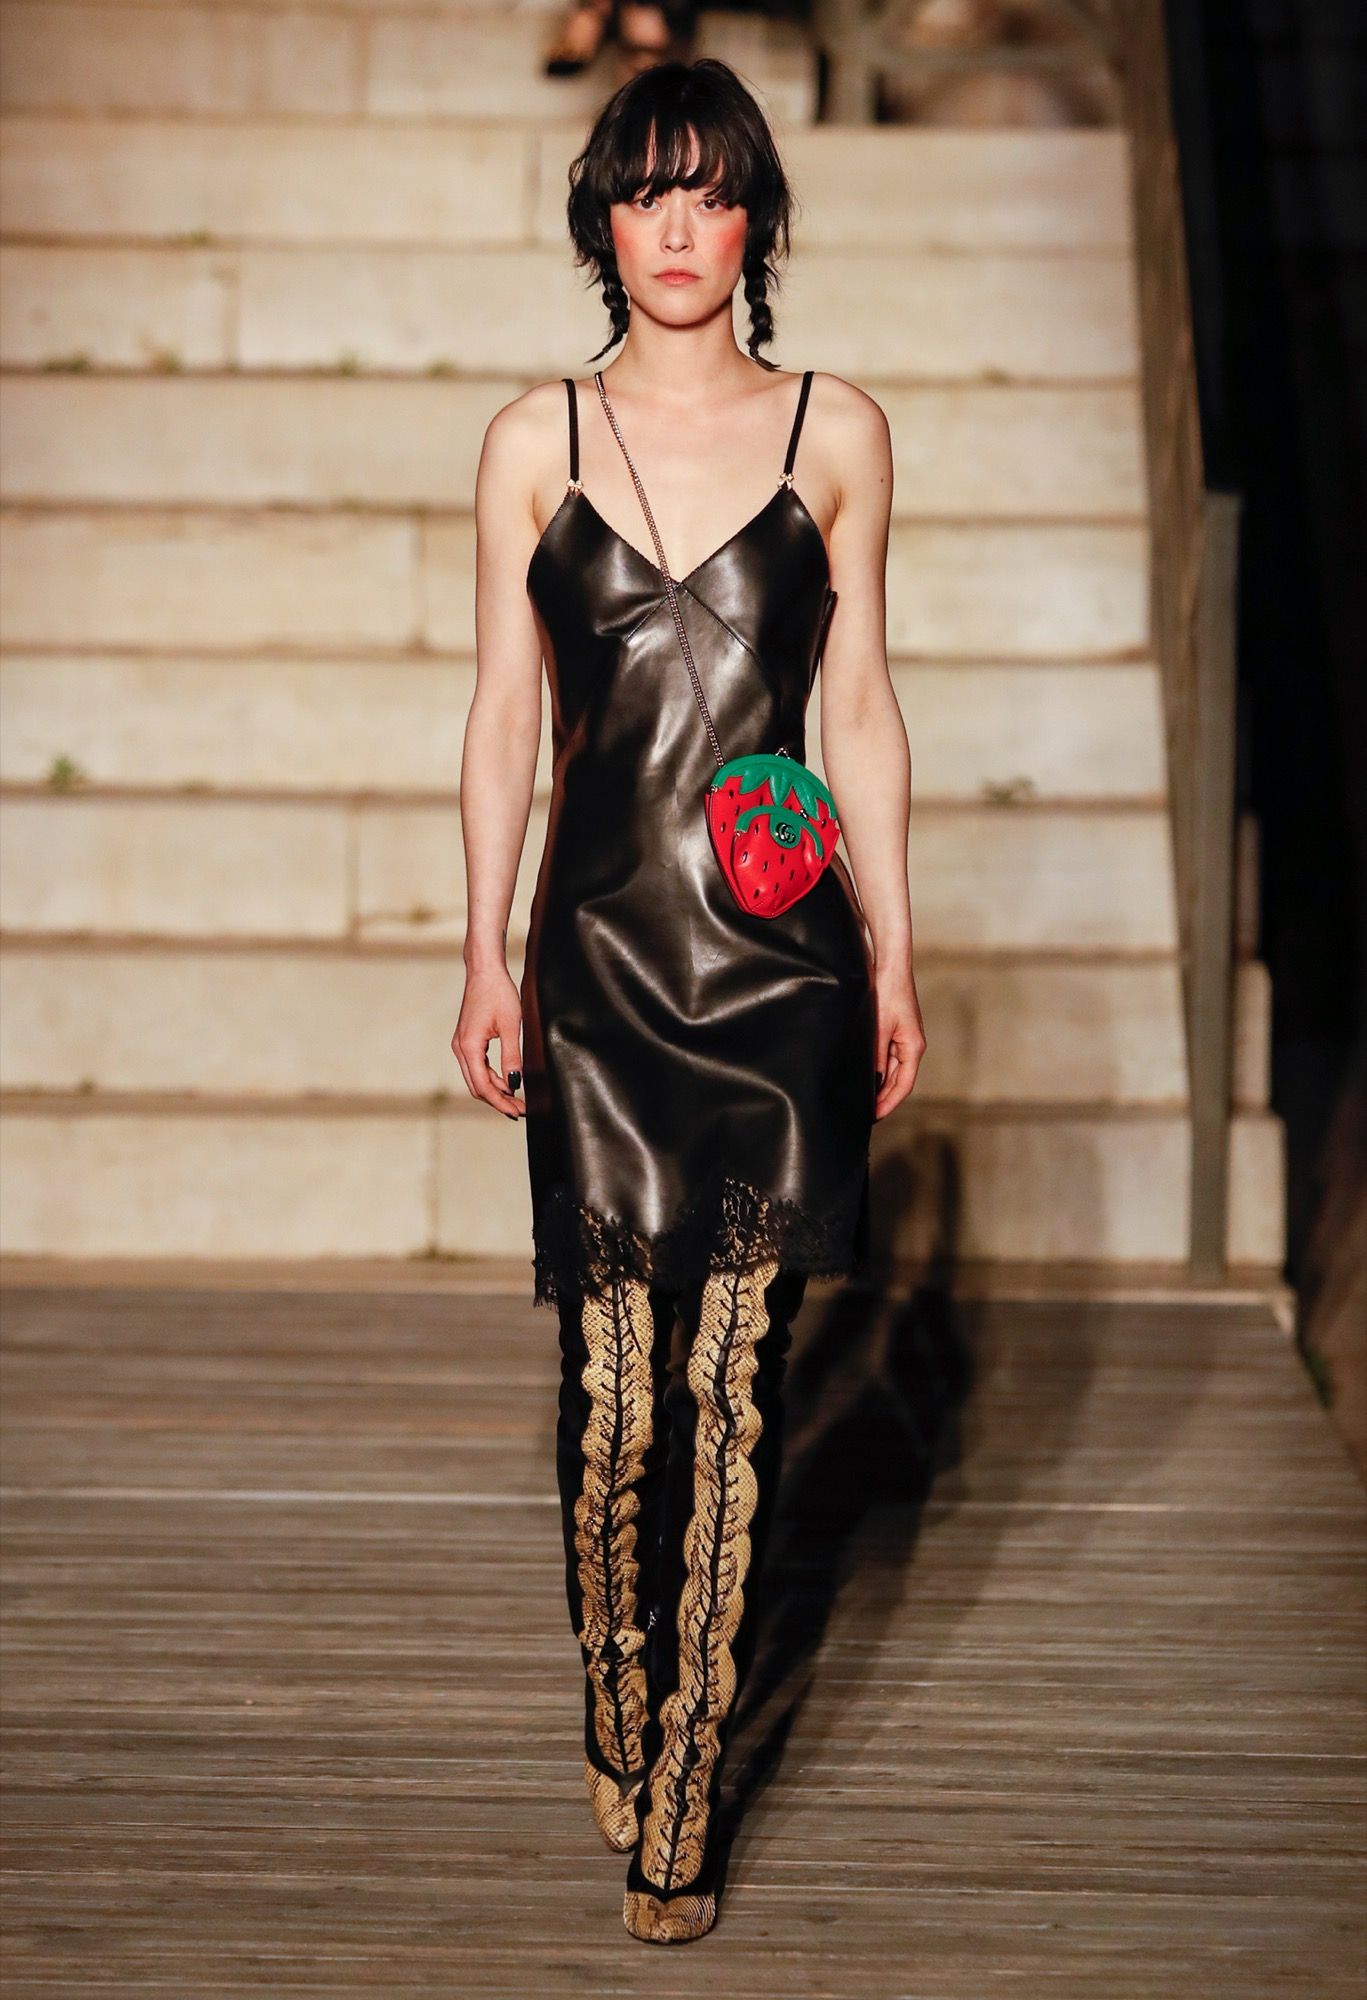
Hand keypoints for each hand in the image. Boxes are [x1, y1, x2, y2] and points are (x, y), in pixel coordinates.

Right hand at [452, 965, 524, 1118]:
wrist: (484, 971)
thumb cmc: (499, 993)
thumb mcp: (512, 1026)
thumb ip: (512, 1057)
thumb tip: (515, 1084)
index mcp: (469, 1047)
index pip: (483, 1086)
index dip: (501, 1102)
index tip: (518, 1112)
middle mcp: (460, 1049)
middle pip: (476, 1087)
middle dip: (498, 1101)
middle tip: (519, 1110)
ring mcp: (461, 1045)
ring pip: (475, 1079)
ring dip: (494, 1091)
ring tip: (516, 1099)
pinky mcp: (466, 1040)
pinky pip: (476, 1067)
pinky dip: (490, 1078)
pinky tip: (507, 1082)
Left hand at [872, 964, 924, 1119]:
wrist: (890, 966)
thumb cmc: (888, 993)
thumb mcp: (878, 1028)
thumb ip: (876, 1056)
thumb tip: (871, 1080)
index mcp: (913, 1048)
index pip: (903, 1085)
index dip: (889, 1103)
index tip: (874, 1116)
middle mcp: (911, 1046)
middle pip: (899, 1081)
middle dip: (883, 1098)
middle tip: (864, 1113)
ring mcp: (903, 1039)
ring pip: (892, 1071)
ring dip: (879, 1085)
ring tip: (862, 1099)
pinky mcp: (895, 1032)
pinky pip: (887, 1058)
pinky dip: (877, 1069)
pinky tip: (864, 1075)